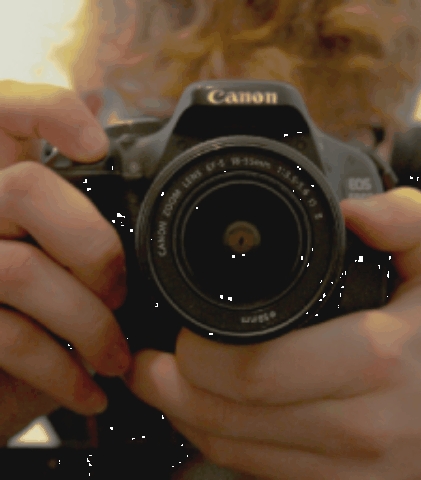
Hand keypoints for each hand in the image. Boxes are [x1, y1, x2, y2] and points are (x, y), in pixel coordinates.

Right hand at [0, 80, 131, 444]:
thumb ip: (77, 231)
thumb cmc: (27, 324)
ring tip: (115, 356)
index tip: (97, 146)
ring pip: (22, 271)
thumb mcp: (56, 270)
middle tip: (118, 292)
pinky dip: (64, 371)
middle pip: (27, 191)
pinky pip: (11, 338)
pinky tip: (89, 389)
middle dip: (94, 248)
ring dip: (89, 324)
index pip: (2, 113)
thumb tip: (138, 222)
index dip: (45, 111)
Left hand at [124, 187, 420, 479]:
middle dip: (169, 384)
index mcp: (374, 360)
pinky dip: (206, 437)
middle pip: (226, 414)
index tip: (178, 328)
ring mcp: (334, 467)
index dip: (201, 353)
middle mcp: (351, 424)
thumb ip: (406, 224)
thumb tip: (354, 208)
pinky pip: (244, 467)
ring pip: (225, 447)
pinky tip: (194, 408)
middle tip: (146, 353)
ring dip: (177, 412)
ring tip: (153, 378)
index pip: (259, 369)